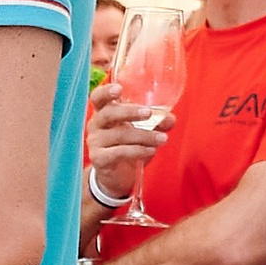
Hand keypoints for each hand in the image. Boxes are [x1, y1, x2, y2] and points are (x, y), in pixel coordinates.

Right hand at [84, 79, 165, 199]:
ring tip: (162, 139)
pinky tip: (151, 150)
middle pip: (108, 113)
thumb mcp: (143, 131)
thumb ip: (157, 122)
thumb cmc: (127, 146)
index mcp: (104, 112)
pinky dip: (138, 150)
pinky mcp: (99, 159)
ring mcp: (95, 142)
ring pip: (119, 134)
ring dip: (144, 136)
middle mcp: (96, 125)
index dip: (106, 91)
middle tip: (148, 113)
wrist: (117, 176)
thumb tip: (170, 118)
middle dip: (129, 112)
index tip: (119, 88)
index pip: (98, 97)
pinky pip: (119, 152)